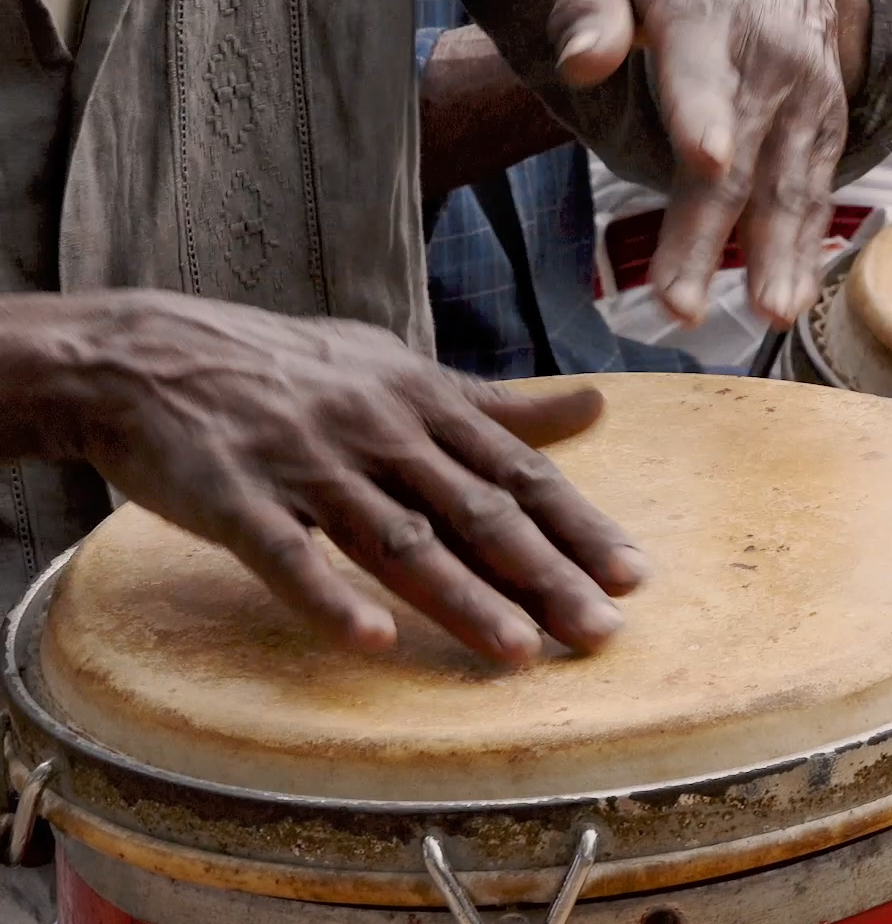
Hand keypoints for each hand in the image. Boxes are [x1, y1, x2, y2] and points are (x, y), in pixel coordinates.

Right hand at [67, 292, 641, 665]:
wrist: (142, 354)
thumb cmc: (287, 369)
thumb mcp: (398, 369)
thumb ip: (497, 404)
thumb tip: (598, 404)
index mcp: (421, 401)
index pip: (517, 472)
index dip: (578, 526)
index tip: (635, 577)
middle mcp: (377, 431)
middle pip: (474, 512)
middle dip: (546, 574)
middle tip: (603, 633)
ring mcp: (306, 464)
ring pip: (397, 538)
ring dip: (461, 598)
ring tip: (519, 653)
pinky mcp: (233, 497)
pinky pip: (286, 554)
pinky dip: (328, 596)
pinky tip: (372, 640)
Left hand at [544, 0, 868, 327]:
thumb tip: (582, 63)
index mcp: (706, 11)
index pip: (704, 70)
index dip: (706, 114)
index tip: (705, 160)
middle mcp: (768, 58)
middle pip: (739, 155)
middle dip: (710, 233)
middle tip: (682, 305)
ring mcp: (805, 94)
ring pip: (788, 182)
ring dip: (778, 255)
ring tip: (769, 314)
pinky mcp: (825, 122)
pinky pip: (817, 188)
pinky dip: (808, 245)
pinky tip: (792, 297)